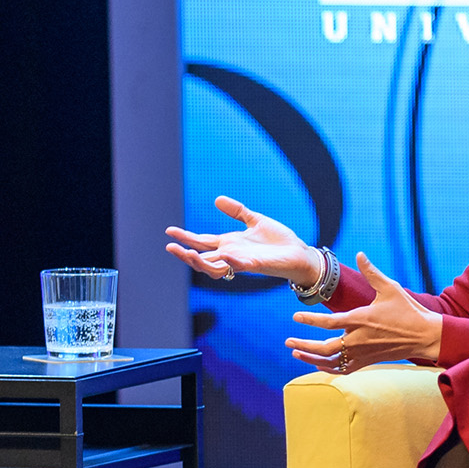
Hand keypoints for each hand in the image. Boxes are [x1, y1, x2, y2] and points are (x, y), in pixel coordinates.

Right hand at [164, 195, 320, 285]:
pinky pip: (240, 267)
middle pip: (202, 257)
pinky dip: (231, 263)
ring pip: (214, 268)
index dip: (185, 237)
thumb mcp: (255, 220)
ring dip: (201, 262)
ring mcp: (242, 262)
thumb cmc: (279, 241)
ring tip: (189, 253)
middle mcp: (232, 255)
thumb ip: (237, 211)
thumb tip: (217, 199)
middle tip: (169, 247)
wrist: (300, 254)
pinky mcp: (257, 265)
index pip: (202, 241)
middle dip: (184, 253)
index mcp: (230, 244)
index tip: (169, 231)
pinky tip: (224, 256)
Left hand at [286, 253, 440, 372]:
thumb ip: (371, 272)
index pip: (328, 322)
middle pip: (323, 348)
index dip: (309, 320)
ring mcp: (362, 353)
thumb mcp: (390, 287)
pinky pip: (343, 369)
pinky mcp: (367, 362)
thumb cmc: (408, 310)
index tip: (295, 317)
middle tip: (288, 342)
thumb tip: (359, 253)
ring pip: (330, 361)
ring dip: (310, 359)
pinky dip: (328, 369)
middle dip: (303, 345)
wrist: (425, 336)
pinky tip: (317, 364)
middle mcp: (358, 339)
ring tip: (295, 353)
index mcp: (360, 319)